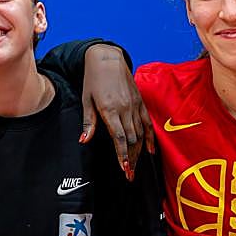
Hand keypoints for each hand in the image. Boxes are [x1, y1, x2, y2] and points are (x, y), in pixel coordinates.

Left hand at [79, 44, 154, 180]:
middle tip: (129, 176)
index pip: (119, 137)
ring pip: (140, 134)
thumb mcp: (86, 100)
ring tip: (135, 167)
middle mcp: (125, 108)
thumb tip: (84, 141)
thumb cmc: (93, 80)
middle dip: (131, 159)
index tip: (124, 168)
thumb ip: (88, 122)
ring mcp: (134, 105)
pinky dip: (150, 138)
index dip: (122, 153)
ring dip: (138, 152)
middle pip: (131, 139)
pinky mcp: (140, 102)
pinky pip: (148, 123)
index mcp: (110, 109)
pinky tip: (151, 151)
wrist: (107, 59)